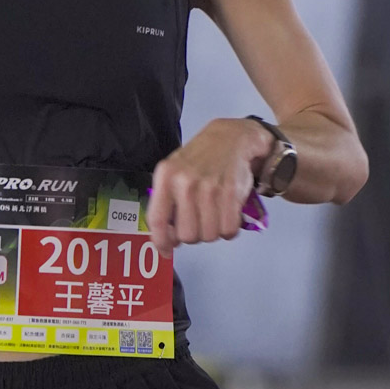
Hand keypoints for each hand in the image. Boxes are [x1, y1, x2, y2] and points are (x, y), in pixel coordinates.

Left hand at [148, 118, 270, 250]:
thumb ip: (166, 203)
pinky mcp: (232, 193)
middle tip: (199, 221)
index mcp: (166, 176)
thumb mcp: (174, 172)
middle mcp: (185, 182)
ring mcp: (209, 188)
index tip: (166, 250)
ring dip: (213, 231)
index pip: (157, 219)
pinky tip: (227, 215)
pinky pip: (228, 230)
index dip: (161, 241)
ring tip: (214, 214)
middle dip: (194, 234)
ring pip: (209, 236)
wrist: (232, 137)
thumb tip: (168, 239)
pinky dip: (229, 229)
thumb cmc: (200, 159)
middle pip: (187, 235)